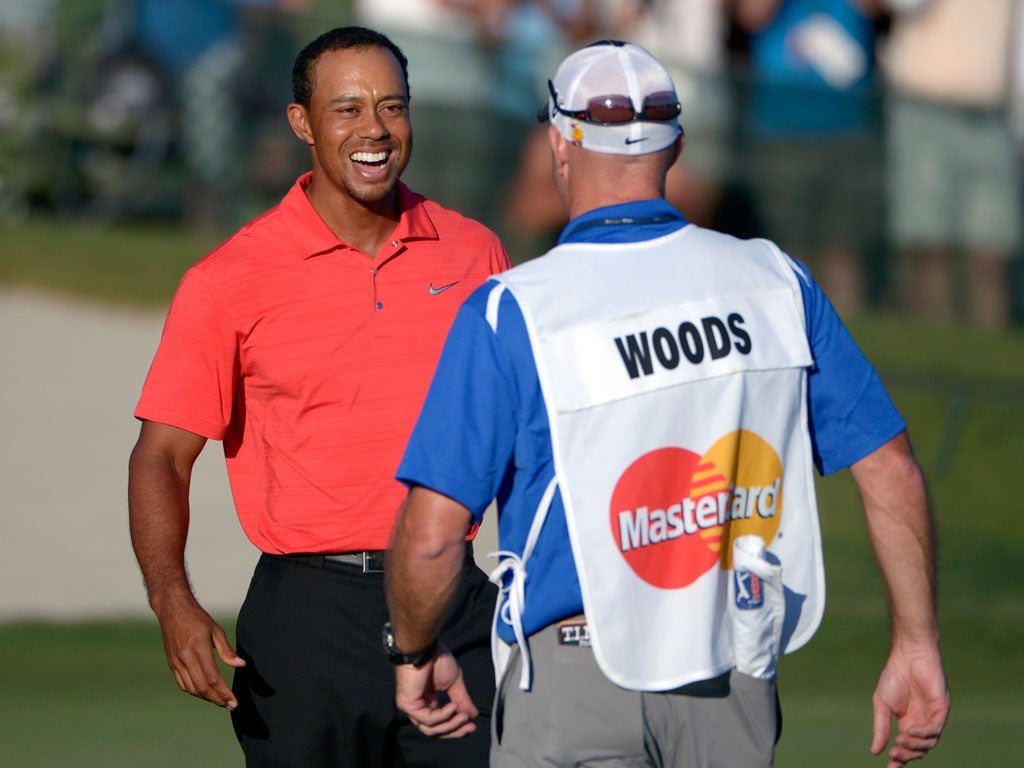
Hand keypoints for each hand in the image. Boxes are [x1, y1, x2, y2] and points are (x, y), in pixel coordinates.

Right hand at [156, 595, 245, 709]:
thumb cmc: (198, 618)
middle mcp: (186, 658)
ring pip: (191, 688)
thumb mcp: (215, 630)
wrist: (172, 610)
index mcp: (199, 648)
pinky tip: (204, 692)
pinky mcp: (172, 664)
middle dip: (217, 699)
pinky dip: (194, 692)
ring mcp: (176, 662)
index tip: (234, 702)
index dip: (224, 693)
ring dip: (206, 698)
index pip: (213, 678)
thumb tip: (241, 665)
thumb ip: (227, 650)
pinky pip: (182, 684)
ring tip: (220, 701)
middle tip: (230, 706)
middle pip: (202, 687)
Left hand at [395, 645, 477, 737]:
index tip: (472, 726)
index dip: (456, 728)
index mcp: (427, 701)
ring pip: (432, 729)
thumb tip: (473, 715)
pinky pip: (428, 719)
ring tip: (464, 716)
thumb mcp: (454, 682)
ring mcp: (411, 708)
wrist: (424, 646)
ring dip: (451, 725)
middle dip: (455, 730)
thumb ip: (462, 699)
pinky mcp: (409, 705)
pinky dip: (443, 715)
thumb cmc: (436, 658)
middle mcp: (418, 707)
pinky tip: (454, 707)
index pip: (440, 723)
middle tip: (470, 727)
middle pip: (436, 731)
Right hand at [870, 643, 948, 765]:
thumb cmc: (894, 677)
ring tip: (900, 739)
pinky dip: (923, 733)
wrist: (907, 656)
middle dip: (907, 755)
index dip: (899, 760)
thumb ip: (880, 728)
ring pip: (929, 743)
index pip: (906, 748)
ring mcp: (933, 717)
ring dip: (915, 745)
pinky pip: (936, 729)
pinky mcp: (941, 710)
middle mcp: (922, 724)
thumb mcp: (882, 705)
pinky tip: (910, 730)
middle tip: (894, 753)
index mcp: (908, 723)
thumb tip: (875, 752)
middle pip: (919, 750)